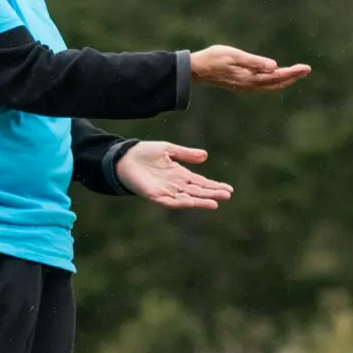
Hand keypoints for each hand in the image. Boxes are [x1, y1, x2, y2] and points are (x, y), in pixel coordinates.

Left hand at [115, 141, 234, 209]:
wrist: (124, 157)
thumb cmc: (144, 153)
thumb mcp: (169, 150)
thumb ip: (186, 154)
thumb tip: (205, 156)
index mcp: (179, 175)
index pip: (200, 182)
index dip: (214, 186)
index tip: (228, 189)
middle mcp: (175, 185)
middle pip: (197, 191)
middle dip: (212, 194)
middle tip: (228, 195)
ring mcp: (166, 191)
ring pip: (187, 198)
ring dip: (201, 201)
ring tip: (215, 203)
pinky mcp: (155, 195)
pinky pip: (171, 201)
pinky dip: (182, 202)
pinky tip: (192, 202)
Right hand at [190, 45, 310, 92]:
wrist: (197, 70)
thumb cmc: (213, 59)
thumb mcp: (235, 56)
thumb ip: (255, 61)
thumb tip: (274, 66)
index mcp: (250, 79)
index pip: (277, 76)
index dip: (293, 73)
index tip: (306, 68)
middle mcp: (250, 86)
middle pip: (277, 83)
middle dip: (292, 77)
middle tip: (306, 69)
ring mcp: (246, 86)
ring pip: (271, 86)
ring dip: (285, 79)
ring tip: (297, 73)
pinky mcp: (243, 84)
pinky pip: (264, 85)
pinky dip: (275, 81)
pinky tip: (277, 76)